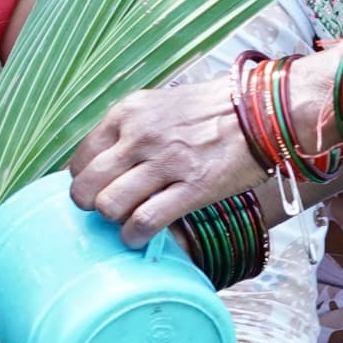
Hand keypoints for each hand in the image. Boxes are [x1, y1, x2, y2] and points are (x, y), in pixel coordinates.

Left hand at [69, 72, 261, 243]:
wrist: (262, 110)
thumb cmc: (212, 111)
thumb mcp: (160, 106)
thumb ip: (130, 131)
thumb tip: (106, 165)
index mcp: (128, 113)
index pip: (80, 158)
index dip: (84, 181)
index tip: (96, 190)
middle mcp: (140, 136)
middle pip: (86, 186)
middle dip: (89, 206)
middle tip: (106, 211)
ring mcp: (166, 162)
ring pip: (110, 205)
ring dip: (114, 221)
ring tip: (127, 222)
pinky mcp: (193, 187)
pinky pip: (146, 221)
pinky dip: (136, 236)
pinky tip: (141, 236)